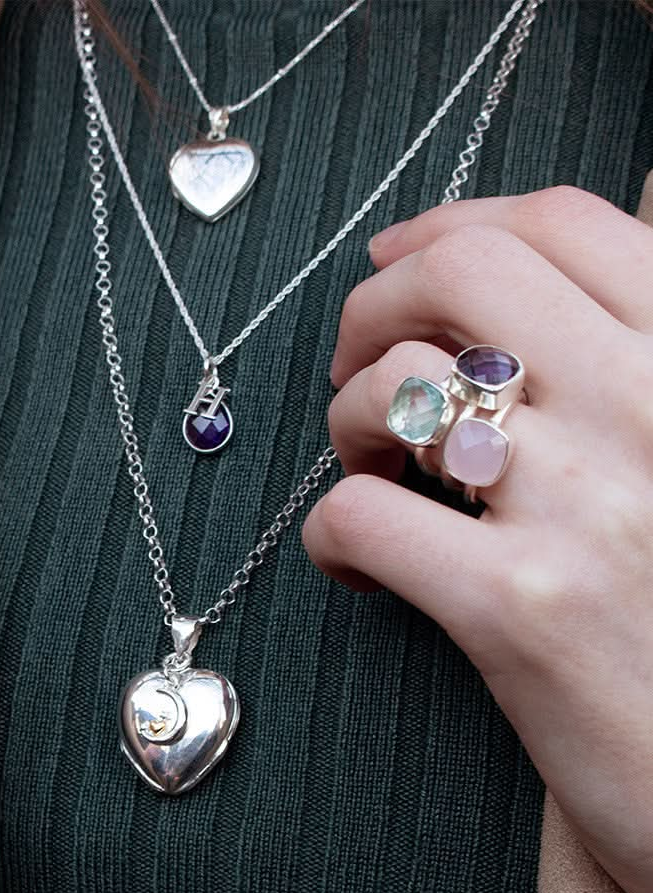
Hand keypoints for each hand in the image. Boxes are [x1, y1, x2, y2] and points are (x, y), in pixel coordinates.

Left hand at [301, 186, 652, 892]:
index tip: (399, 263)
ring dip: (347, 420)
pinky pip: (359, 518)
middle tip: (356, 360)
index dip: (451, 229)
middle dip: (374, 302)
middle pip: (462, 273)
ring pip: (396, 388)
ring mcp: (585, 503)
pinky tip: (358, 562)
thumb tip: (516, 332)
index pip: (562, 225)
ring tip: (371, 469)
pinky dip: (330, 533)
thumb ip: (637, 386)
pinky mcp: (518, 608)